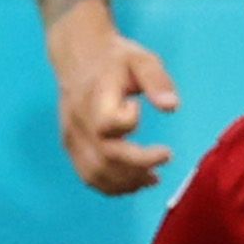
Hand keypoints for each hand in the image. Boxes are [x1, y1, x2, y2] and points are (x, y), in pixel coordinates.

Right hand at [51, 7, 179, 193]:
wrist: (78, 57)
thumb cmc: (115, 59)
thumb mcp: (141, 59)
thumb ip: (157, 80)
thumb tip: (172, 107)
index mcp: (96, 97)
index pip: (107, 123)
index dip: (128, 122)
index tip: (138, 107)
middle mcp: (80, 121)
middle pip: (105, 157)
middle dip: (139, 166)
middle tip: (165, 157)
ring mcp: (73, 137)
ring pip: (95, 174)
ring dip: (126, 182)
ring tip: (152, 178)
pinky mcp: (71, 147)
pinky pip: (88, 176)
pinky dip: (112, 186)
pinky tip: (133, 182)